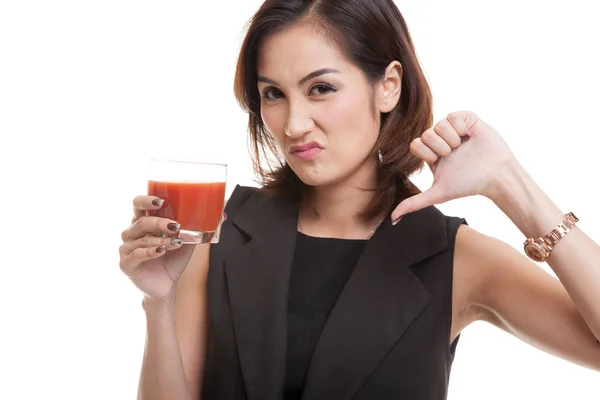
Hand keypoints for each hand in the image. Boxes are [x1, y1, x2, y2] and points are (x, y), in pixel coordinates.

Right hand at [119, 196, 196, 301]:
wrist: (166, 286)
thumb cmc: (173, 261)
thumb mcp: (188, 242)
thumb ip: (198, 228)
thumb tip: (223, 216)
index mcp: (143, 223)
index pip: (137, 205)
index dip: (146, 200)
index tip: (161, 201)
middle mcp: (132, 234)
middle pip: (140, 221)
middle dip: (158, 221)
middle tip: (175, 225)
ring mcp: (126, 249)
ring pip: (141, 239)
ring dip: (160, 240)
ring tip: (176, 242)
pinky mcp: (126, 264)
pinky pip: (136, 255)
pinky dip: (150, 252)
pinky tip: (161, 250)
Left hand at [391, 111, 515, 221]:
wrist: (496, 176)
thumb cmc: (468, 185)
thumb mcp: (438, 194)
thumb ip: (414, 203)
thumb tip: (393, 219)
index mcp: (432, 153)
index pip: (416, 144)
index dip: (427, 153)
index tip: (440, 161)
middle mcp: (441, 140)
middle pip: (426, 134)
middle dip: (440, 147)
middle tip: (454, 154)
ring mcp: (454, 128)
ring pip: (439, 124)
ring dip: (451, 139)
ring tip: (463, 147)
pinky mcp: (467, 119)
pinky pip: (452, 116)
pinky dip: (460, 128)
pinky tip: (470, 136)